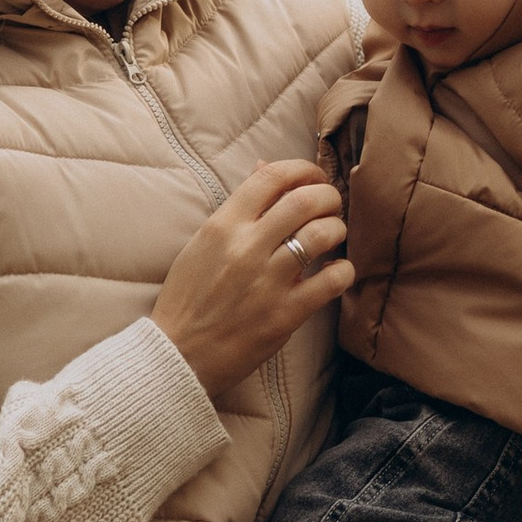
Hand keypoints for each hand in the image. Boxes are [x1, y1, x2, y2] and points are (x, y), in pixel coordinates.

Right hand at [154, 159, 351, 394]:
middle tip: (330, 207)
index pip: (272, 177)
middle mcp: (246, 248)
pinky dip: (343, 271)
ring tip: (332, 237)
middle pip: (306, 200)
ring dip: (337, 230)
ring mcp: (267, 282)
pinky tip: (336, 272)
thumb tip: (265, 168)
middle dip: (328, 196)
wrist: (178, 354)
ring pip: (323, 234)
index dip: (303, 170)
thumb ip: (238, 208)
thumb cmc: (189, 297)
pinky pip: (332, 281)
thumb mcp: (204, 244)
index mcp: (223, 226)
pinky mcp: (285, 315)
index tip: (313, 178)